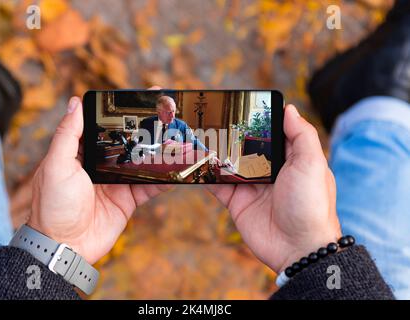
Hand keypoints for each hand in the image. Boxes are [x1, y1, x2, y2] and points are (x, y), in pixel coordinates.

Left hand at [28, 97, 169, 263]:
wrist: (64, 247)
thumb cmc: (53, 205)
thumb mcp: (56, 165)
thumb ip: (67, 134)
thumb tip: (76, 102)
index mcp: (82, 152)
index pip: (104, 125)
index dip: (121, 110)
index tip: (140, 95)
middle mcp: (101, 164)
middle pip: (128, 141)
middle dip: (146, 126)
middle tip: (167, 110)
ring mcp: (117, 182)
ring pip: (142, 161)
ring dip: (159, 150)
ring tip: (178, 134)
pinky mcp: (128, 199)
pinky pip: (150, 186)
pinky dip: (164, 178)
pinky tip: (179, 167)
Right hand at [206, 104, 340, 273]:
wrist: (297, 248)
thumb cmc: (311, 204)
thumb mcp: (312, 164)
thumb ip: (301, 135)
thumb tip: (289, 108)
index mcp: (290, 159)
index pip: (272, 133)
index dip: (260, 120)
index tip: (243, 104)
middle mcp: (269, 170)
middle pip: (246, 147)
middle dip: (232, 135)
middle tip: (213, 117)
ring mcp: (251, 186)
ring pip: (229, 164)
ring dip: (215, 152)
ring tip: (199, 135)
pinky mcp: (237, 201)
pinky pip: (218, 185)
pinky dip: (206, 175)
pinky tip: (194, 161)